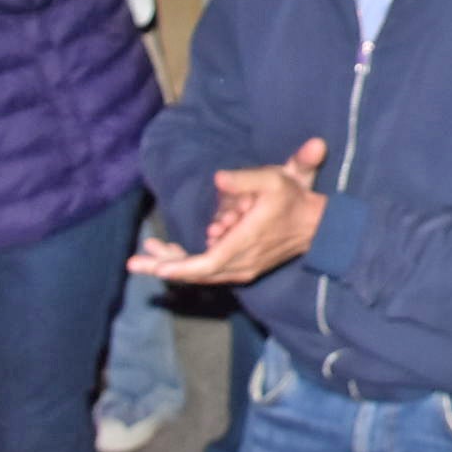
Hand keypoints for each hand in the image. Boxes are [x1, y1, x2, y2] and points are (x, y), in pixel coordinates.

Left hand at [130, 138, 329, 283]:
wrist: (318, 226)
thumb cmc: (294, 199)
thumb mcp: (278, 179)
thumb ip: (247, 178)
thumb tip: (218, 179)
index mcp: (247, 241)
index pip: (210, 263)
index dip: (183, 267)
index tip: (160, 269)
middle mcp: (242, 262)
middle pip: (198, 272)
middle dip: (165, 267)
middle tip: (134, 264)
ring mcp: (242, 268)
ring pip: (201, 272)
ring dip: (173, 264)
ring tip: (145, 254)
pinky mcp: (242, 267)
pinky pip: (209, 270)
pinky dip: (188, 265)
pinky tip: (168, 257)